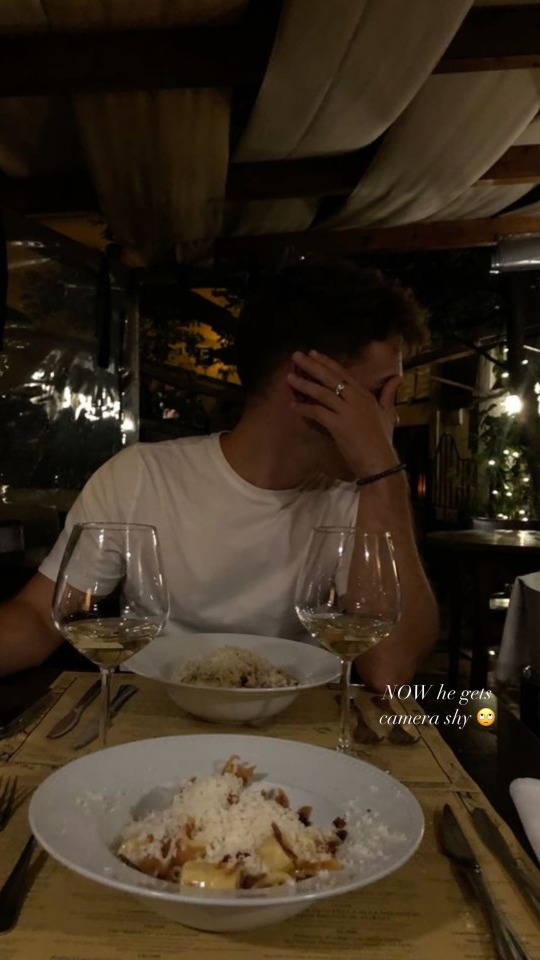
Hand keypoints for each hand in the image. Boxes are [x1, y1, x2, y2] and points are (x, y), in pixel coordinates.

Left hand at [286, 350, 400, 477]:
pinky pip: (317, 413)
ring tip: (289, 377)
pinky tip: (292, 406)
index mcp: (365, 395)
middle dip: (312, 366)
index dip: (327, 363)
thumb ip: (388, 394)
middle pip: (331, 377)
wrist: (380, 462)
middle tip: (296, 356)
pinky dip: (304, 409)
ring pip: (322, 393)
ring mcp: (347, 411)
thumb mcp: (388, 413)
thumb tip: (397, 377)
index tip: (313, 354)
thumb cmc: (383, 440)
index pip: (343, 373)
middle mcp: (356, 399)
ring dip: (304, 384)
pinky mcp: (338, 425)